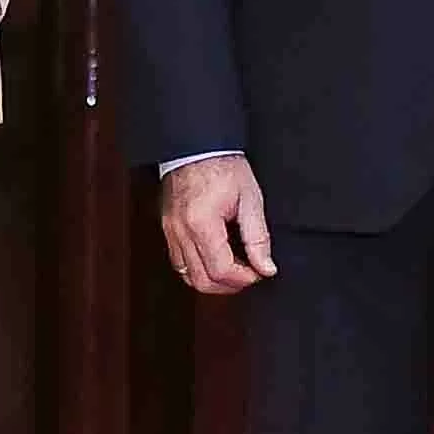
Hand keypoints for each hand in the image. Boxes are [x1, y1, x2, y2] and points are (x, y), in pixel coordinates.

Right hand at [160, 153, 275, 294]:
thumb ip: (258, 238)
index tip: (260, 272)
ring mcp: (170, 232)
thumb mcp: (250, 199)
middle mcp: (180, 232)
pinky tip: (216, 260)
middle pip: (202, 281)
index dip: (244, 278)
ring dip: (213, 281)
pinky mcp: (167, 230)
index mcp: (202, 223)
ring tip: (234, 270)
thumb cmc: (224, 166)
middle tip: (249, 275)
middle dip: (229, 286)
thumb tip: (266, 267)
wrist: (196, 147)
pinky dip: (198, 270)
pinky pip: (179, 263)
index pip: (221, 270)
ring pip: (187, 277)